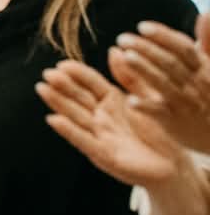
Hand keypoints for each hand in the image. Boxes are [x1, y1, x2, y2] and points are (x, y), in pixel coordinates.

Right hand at [39, 58, 187, 188]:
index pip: (91, 83)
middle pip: (78, 98)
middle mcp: (101, 117)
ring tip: (42, 89)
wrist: (172, 165)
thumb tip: (114, 49)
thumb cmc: (160, 132)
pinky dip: (69, 130)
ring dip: (58, 103)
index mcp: (112, 101)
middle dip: (62, 86)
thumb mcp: (147, 99)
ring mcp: (100, 135)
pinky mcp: (103, 155)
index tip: (62, 64)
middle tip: (47, 74)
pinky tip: (54, 119)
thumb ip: (130, 76)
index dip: (77, 74)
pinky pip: (84, 140)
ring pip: (75, 116)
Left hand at [110, 14, 209, 154]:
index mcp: (203, 68)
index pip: (183, 47)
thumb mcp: (208, 66)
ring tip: (126, 56)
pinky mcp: (175, 121)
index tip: (141, 26)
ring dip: (145, 70)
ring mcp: (186, 103)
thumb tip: (207, 12)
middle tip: (122, 38)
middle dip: (146, 48)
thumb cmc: (208, 94)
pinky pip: (161, 113)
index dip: (163, 36)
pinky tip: (130, 100)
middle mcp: (196, 83)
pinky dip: (146, 106)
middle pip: (170, 62)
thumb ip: (205, 42)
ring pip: (164, 84)